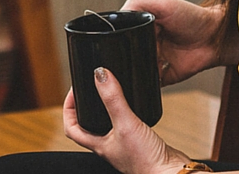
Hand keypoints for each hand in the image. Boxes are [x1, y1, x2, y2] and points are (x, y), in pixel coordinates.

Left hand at [64, 68, 189, 173]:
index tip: (74, 90)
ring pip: (108, 123)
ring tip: (111, 90)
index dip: (68, 108)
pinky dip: (127, 111)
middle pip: (89, 124)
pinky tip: (135, 103)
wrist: (170, 173)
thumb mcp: (126, 124)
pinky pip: (128, 124)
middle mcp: (109, 145)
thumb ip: (113, 100)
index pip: (72, 127)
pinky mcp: (140, 141)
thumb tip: (100, 75)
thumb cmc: (146, 160)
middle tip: (92, 86)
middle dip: (86, 105)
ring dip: (107, 107)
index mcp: (99, 145)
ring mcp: (124, 144)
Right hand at [121, 0, 238, 84]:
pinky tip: (141, 82)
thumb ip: (138, 5)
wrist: (216, 37)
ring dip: (133, 72)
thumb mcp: (163, 4)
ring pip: (137, 70)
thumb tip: (118, 13)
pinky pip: (151, 84)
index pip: (123, 35)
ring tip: (128, 73)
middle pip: (128, 54)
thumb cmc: (192, 16)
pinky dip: (145, 85)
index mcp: (144, 27)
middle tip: (118, 62)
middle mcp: (148, 44)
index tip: (110, 45)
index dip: (117, 41)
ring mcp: (156, 61)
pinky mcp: (166, 76)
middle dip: (123, 59)